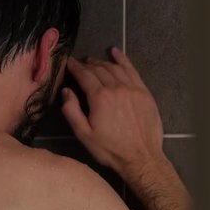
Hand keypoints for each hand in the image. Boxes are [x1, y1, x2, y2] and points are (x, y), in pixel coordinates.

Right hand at [62, 47, 165, 177]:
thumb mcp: (84, 135)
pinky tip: (117, 52)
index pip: (84, 75)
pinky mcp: (144, 92)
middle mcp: (116, 87)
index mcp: (100, 97)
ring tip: (94, 61)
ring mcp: (133, 88)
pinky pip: (132, 70)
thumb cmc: (110, 149)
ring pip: (115, 68)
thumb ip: (72, 111)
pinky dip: (123, 59)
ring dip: (103, 62)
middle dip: (87, 64)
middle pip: (99, 69)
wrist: (142, 157)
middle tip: (80, 64)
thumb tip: (66, 91)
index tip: (69, 62)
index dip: (75, 67)